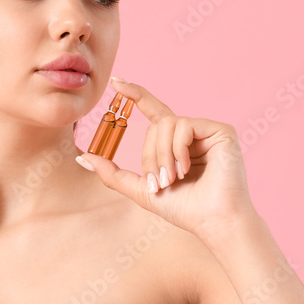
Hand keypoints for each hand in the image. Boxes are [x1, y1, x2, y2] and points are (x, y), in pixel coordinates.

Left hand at [75, 78, 256, 243]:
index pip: (154, 112)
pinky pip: (184, 125)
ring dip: (163, 155)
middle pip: (155, 125)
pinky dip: (178, 148)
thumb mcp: (141, 190)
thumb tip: (82, 158)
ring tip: (173, 178)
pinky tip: (186, 168)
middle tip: (160, 182)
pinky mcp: (221, 130)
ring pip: (167, 124)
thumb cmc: (184, 210)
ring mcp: (207, 130)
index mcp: (176, 144)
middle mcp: (192, 133)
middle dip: (151, 156)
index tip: (116, 82)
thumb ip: (112, 174)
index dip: (136, 95)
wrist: (213, 221)